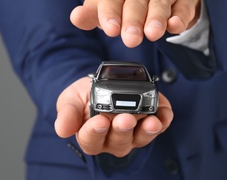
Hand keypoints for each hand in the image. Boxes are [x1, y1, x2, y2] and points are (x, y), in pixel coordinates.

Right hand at [54, 77, 173, 156]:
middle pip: (119, 141)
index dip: (95, 132)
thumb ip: (68, 113)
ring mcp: (133, 134)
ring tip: (151, 120)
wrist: (101, 85)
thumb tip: (62, 130)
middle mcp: (113, 139)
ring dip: (147, 130)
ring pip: (141, 137)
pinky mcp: (149, 123)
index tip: (99, 121)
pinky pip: (160, 125)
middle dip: (123, 129)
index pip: (92, 140)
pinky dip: (164, 119)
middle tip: (125, 118)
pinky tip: (164, 113)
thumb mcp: (70, 99)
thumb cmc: (84, 97)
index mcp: (91, 136)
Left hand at [70, 0, 200, 47]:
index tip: (111, 30)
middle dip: (133, 21)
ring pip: (159, 4)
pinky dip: (180, 18)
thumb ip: (91, 14)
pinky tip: (175, 26)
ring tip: (152, 34)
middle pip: (136, 3)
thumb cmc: (128, 1)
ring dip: (156, 19)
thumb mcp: (107, 6)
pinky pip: (182, 8)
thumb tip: (75, 17)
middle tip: (131, 39)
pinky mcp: (182, 1)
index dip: (110, 13)